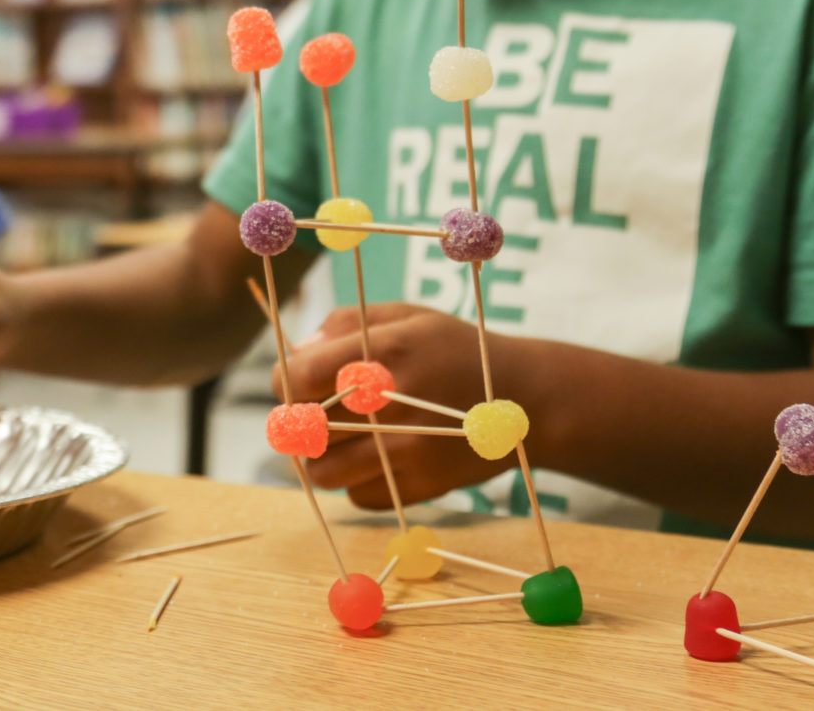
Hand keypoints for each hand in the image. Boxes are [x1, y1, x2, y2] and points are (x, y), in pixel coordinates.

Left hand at [278, 302, 515, 509]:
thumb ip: (345, 325)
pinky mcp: (421, 486)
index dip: (284, 382)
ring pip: (322, 473)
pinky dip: (356, 481)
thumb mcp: (406, 317)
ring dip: (318, 459)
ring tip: (334, 440)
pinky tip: (374, 458)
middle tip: (308, 415)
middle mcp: (391, 407)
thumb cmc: (456, 350)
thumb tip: (297, 354)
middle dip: (296, 423)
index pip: (297, 378)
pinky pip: (358, 496)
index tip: (293, 382)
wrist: (528, 398)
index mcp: (383, 355)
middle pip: (302, 431)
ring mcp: (406, 452)